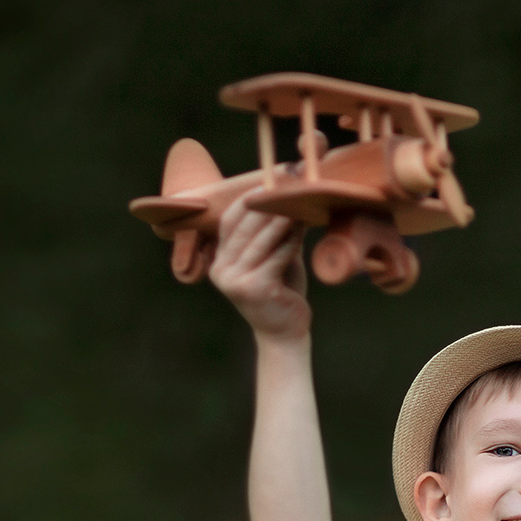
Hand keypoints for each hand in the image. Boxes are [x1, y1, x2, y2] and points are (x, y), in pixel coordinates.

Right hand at [209, 193, 310, 339]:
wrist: (284, 336)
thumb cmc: (281, 296)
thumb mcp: (273, 261)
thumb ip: (273, 237)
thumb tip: (286, 201)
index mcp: (219, 262)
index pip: (229, 223)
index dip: (245, 201)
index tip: (265, 185)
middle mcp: (221, 271)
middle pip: (243, 229)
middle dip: (266, 207)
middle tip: (285, 189)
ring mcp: (235, 281)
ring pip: (259, 242)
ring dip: (279, 221)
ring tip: (296, 204)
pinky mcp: (254, 289)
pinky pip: (275, 258)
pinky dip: (289, 242)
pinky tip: (301, 229)